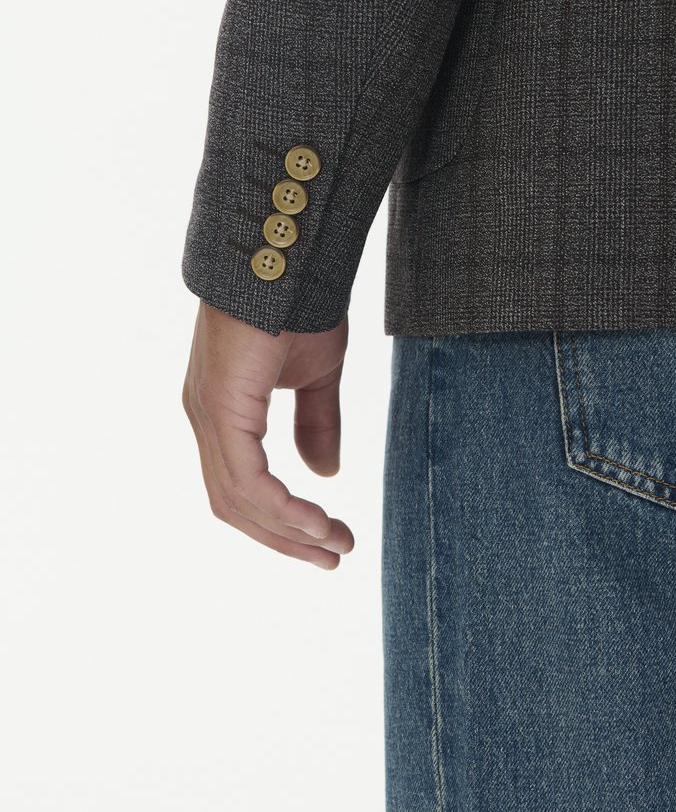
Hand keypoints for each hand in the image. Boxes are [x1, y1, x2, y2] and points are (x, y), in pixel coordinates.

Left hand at [181, 301, 354, 569]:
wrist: (286, 255)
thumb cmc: (298, 304)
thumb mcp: (316, 375)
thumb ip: (316, 423)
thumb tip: (323, 475)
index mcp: (224, 411)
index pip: (243, 486)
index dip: (283, 520)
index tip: (330, 537)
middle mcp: (206, 419)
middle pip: (236, 504)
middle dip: (286, 538)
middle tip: (334, 557)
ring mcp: (207, 414)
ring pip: (239, 499)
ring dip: (288, 530)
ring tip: (334, 545)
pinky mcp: (220, 408)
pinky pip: (246, 478)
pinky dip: (280, 507)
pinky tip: (315, 521)